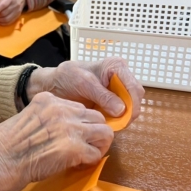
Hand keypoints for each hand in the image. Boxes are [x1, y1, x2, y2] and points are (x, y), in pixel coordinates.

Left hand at [0, 0, 25, 25]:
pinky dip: (4, 23)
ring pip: (7, 19)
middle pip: (4, 13)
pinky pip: (10, 21)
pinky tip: (1, 22)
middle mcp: (15, 5)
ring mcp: (17, 11)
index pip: (4, 5)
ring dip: (0, 20)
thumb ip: (0, 2)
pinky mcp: (18, 15)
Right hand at [0, 92, 112, 190]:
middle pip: (96, 116)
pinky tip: (79, 164)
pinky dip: (90, 161)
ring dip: (98, 144)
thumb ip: (42, 116)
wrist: (2, 161)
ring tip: (88, 154)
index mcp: (47, 100)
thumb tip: (51, 127)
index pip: (78, 106)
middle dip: (94, 131)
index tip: (74, 132)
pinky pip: (96, 153)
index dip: (79, 121)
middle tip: (86, 144)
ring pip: (104, 132)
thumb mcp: (23, 116)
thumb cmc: (5, 144)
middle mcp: (61, 110)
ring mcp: (70, 128)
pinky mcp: (75, 149)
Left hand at [27, 57, 143, 120]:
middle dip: (128, 113)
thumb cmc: (67, 77)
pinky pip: (121, 114)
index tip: (125, 117)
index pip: (134, 87)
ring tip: (107, 122)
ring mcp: (118, 91)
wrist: (54, 84)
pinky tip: (104, 122)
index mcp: (117, 66)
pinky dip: (115, 120)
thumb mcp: (83, 83)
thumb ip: (102, 95)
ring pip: (130, 108)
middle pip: (135, 99)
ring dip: (122, 118)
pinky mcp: (113, 102)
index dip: (133, 104)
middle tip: (116, 124)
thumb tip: (122, 110)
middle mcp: (122, 78)